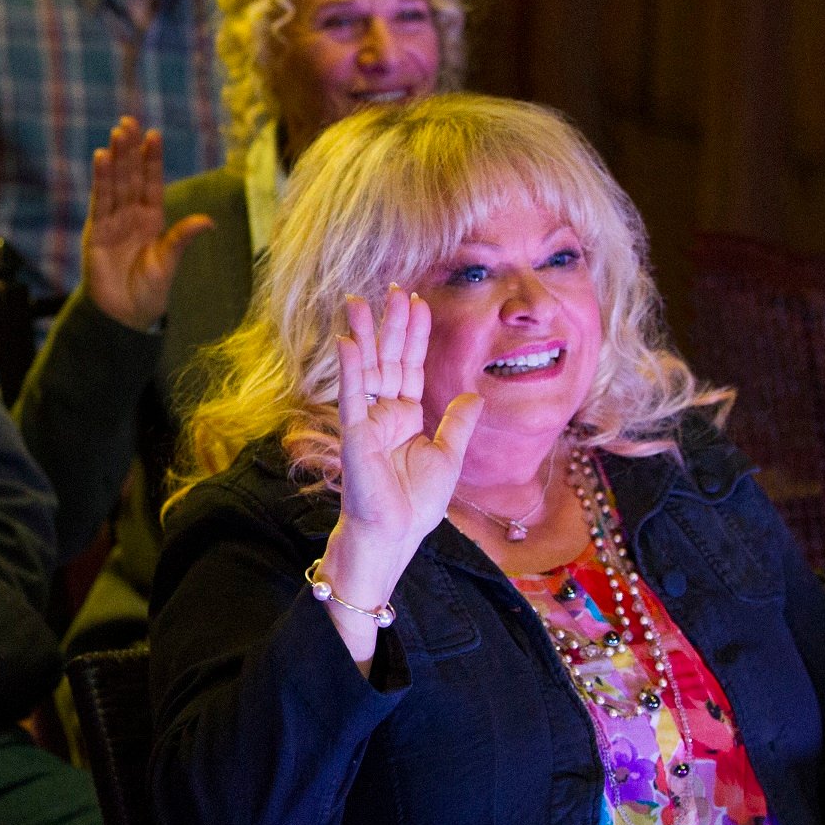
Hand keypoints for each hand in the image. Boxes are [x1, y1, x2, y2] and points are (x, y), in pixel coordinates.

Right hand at [80, 116, 214, 331]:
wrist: (124, 316)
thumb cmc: (149, 292)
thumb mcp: (169, 262)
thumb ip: (182, 238)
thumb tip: (208, 221)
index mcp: (152, 220)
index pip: (152, 183)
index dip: (152, 160)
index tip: (153, 135)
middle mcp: (131, 216)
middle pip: (131, 176)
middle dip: (130, 150)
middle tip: (130, 122)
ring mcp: (112, 222)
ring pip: (115, 183)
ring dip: (116, 158)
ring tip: (117, 132)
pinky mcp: (96, 232)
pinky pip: (99, 201)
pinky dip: (101, 180)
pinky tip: (102, 158)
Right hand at [319, 287, 482, 596]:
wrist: (395, 535)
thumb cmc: (416, 505)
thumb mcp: (449, 457)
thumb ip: (459, 423)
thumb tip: (476, 394)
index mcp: (406, 417)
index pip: (410, 366)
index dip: (414, 335)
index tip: (417, 302)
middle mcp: (383, 413)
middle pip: (387, 359)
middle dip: (390, 325)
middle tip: (392, 289)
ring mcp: (366, 421)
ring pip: (366, 369)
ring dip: (364, 335)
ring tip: (360, 301)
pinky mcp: (354, 434)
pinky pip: (351, 396)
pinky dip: (350, 369)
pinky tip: (349, 341)